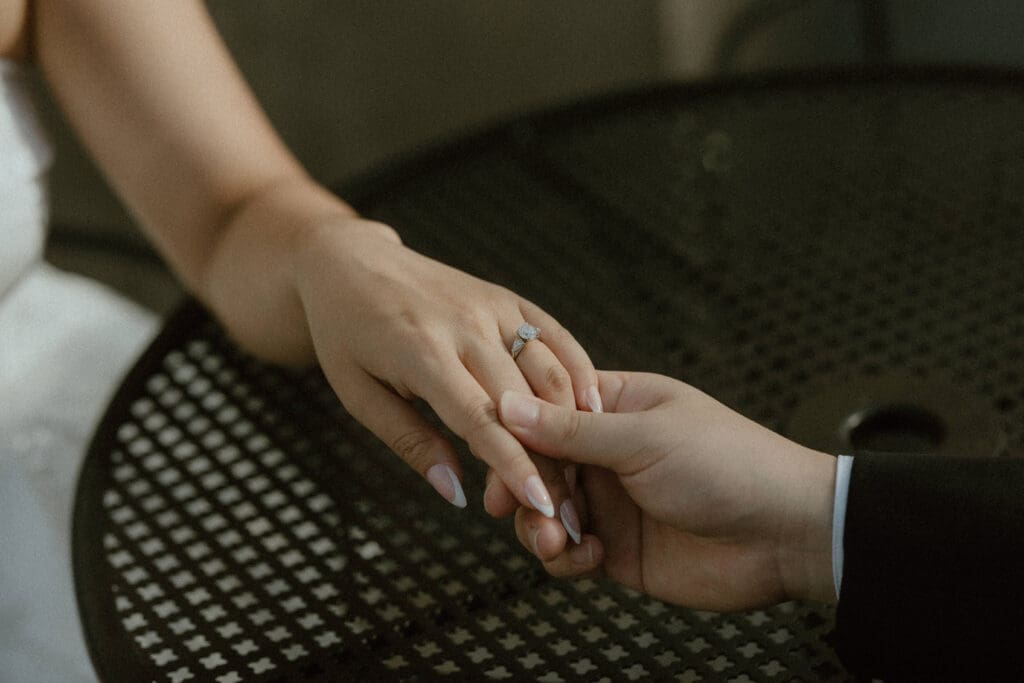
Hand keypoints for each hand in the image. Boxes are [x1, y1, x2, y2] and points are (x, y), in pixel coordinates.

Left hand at [292, 216, 597, 524]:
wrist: (351, 263)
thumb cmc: (346, 334)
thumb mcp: (357, 394)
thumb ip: (410, 442)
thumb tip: (454, 493)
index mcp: (421, 351)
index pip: (479, 419)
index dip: (514, 466)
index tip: (541, 506)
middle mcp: (465, 325)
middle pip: (524, 402)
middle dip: (551, 461)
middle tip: (568, 511)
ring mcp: (491, 306)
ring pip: (549, 369)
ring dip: (572, 424)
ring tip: (583, 474)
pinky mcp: (508, 297)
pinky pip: (555, 334)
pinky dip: (580, 371)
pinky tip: (593, 409)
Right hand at [498, 371, 836, 610]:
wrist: (785, 534)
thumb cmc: (730, 464)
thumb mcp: (645, 438)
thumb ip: (571, 430)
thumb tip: (507, 405)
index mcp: (617, 407)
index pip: (545, 410)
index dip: (516, 433)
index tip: (495, 453)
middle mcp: (608, 452)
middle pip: (537, 464)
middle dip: (524, 488)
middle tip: (522, 508)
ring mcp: (612, 500)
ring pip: (546, 512)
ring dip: (540, 528)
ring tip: (558, 543)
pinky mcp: (618, 548)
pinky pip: (569, 553)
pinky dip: (567, 559)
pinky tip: (591, 558)